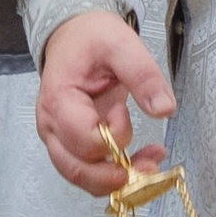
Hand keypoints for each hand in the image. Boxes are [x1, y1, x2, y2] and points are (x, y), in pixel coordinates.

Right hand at [36, 9, 174, 193]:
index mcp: (58, 100)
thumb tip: (164, 109)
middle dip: (116, 175)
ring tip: (150, 163)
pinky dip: (113, 174)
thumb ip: (143, 75)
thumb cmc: (90, 39)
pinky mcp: (69, 145)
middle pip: (78, 170)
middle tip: (150, 163)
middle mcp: (51, 126)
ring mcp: (58, 138)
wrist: (73, 36)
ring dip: (117, 180)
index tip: (124, 109)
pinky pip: (88, 171)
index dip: (113, 134)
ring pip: (82, 178)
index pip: (85, 139)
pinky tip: (140, 160)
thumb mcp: (121, 44)